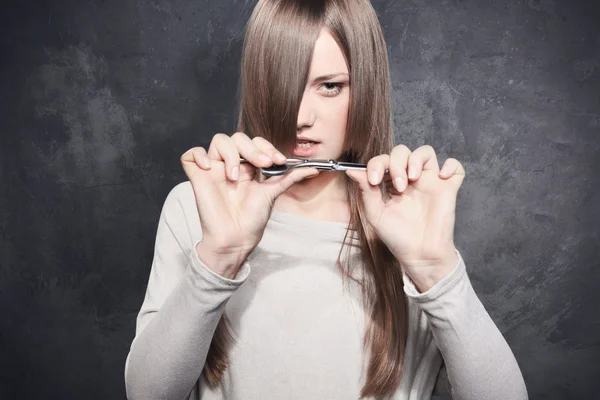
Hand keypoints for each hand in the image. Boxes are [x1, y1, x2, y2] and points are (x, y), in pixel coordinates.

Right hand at [181, 132, 318, 277]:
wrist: (236, 238)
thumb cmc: (252, 219)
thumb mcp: (273, 193)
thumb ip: (290, 177)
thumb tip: (314, 168)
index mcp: (248, 166)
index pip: (254, 142)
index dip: (265, 146)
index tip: (277, 161)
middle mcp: (231, 165)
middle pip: (237, 138)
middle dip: (252, 148)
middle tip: (262, 164)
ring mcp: (214, 170)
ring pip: (218, 141)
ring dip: (230, 155)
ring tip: (235, 177)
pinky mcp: (197, 177)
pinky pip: (191, 155)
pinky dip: (199, 155)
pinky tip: (209, 168)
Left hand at [345, 145, 464, 291]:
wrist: (418, 254)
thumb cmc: (396, 236)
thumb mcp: (375, 214)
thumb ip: (366, 191)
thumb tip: (352, 170)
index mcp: (390, 182)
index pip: (383, 160)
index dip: (377, 164)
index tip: (374, 181)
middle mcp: (409, 178)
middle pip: (403, 152)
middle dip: (397, 163)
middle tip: (398, 185)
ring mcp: (429, 182)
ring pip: (426, 153)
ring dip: (417, 159)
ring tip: (413, 179)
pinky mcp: (447, 189)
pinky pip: (456, 168)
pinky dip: (451, 165)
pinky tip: (441, 176)